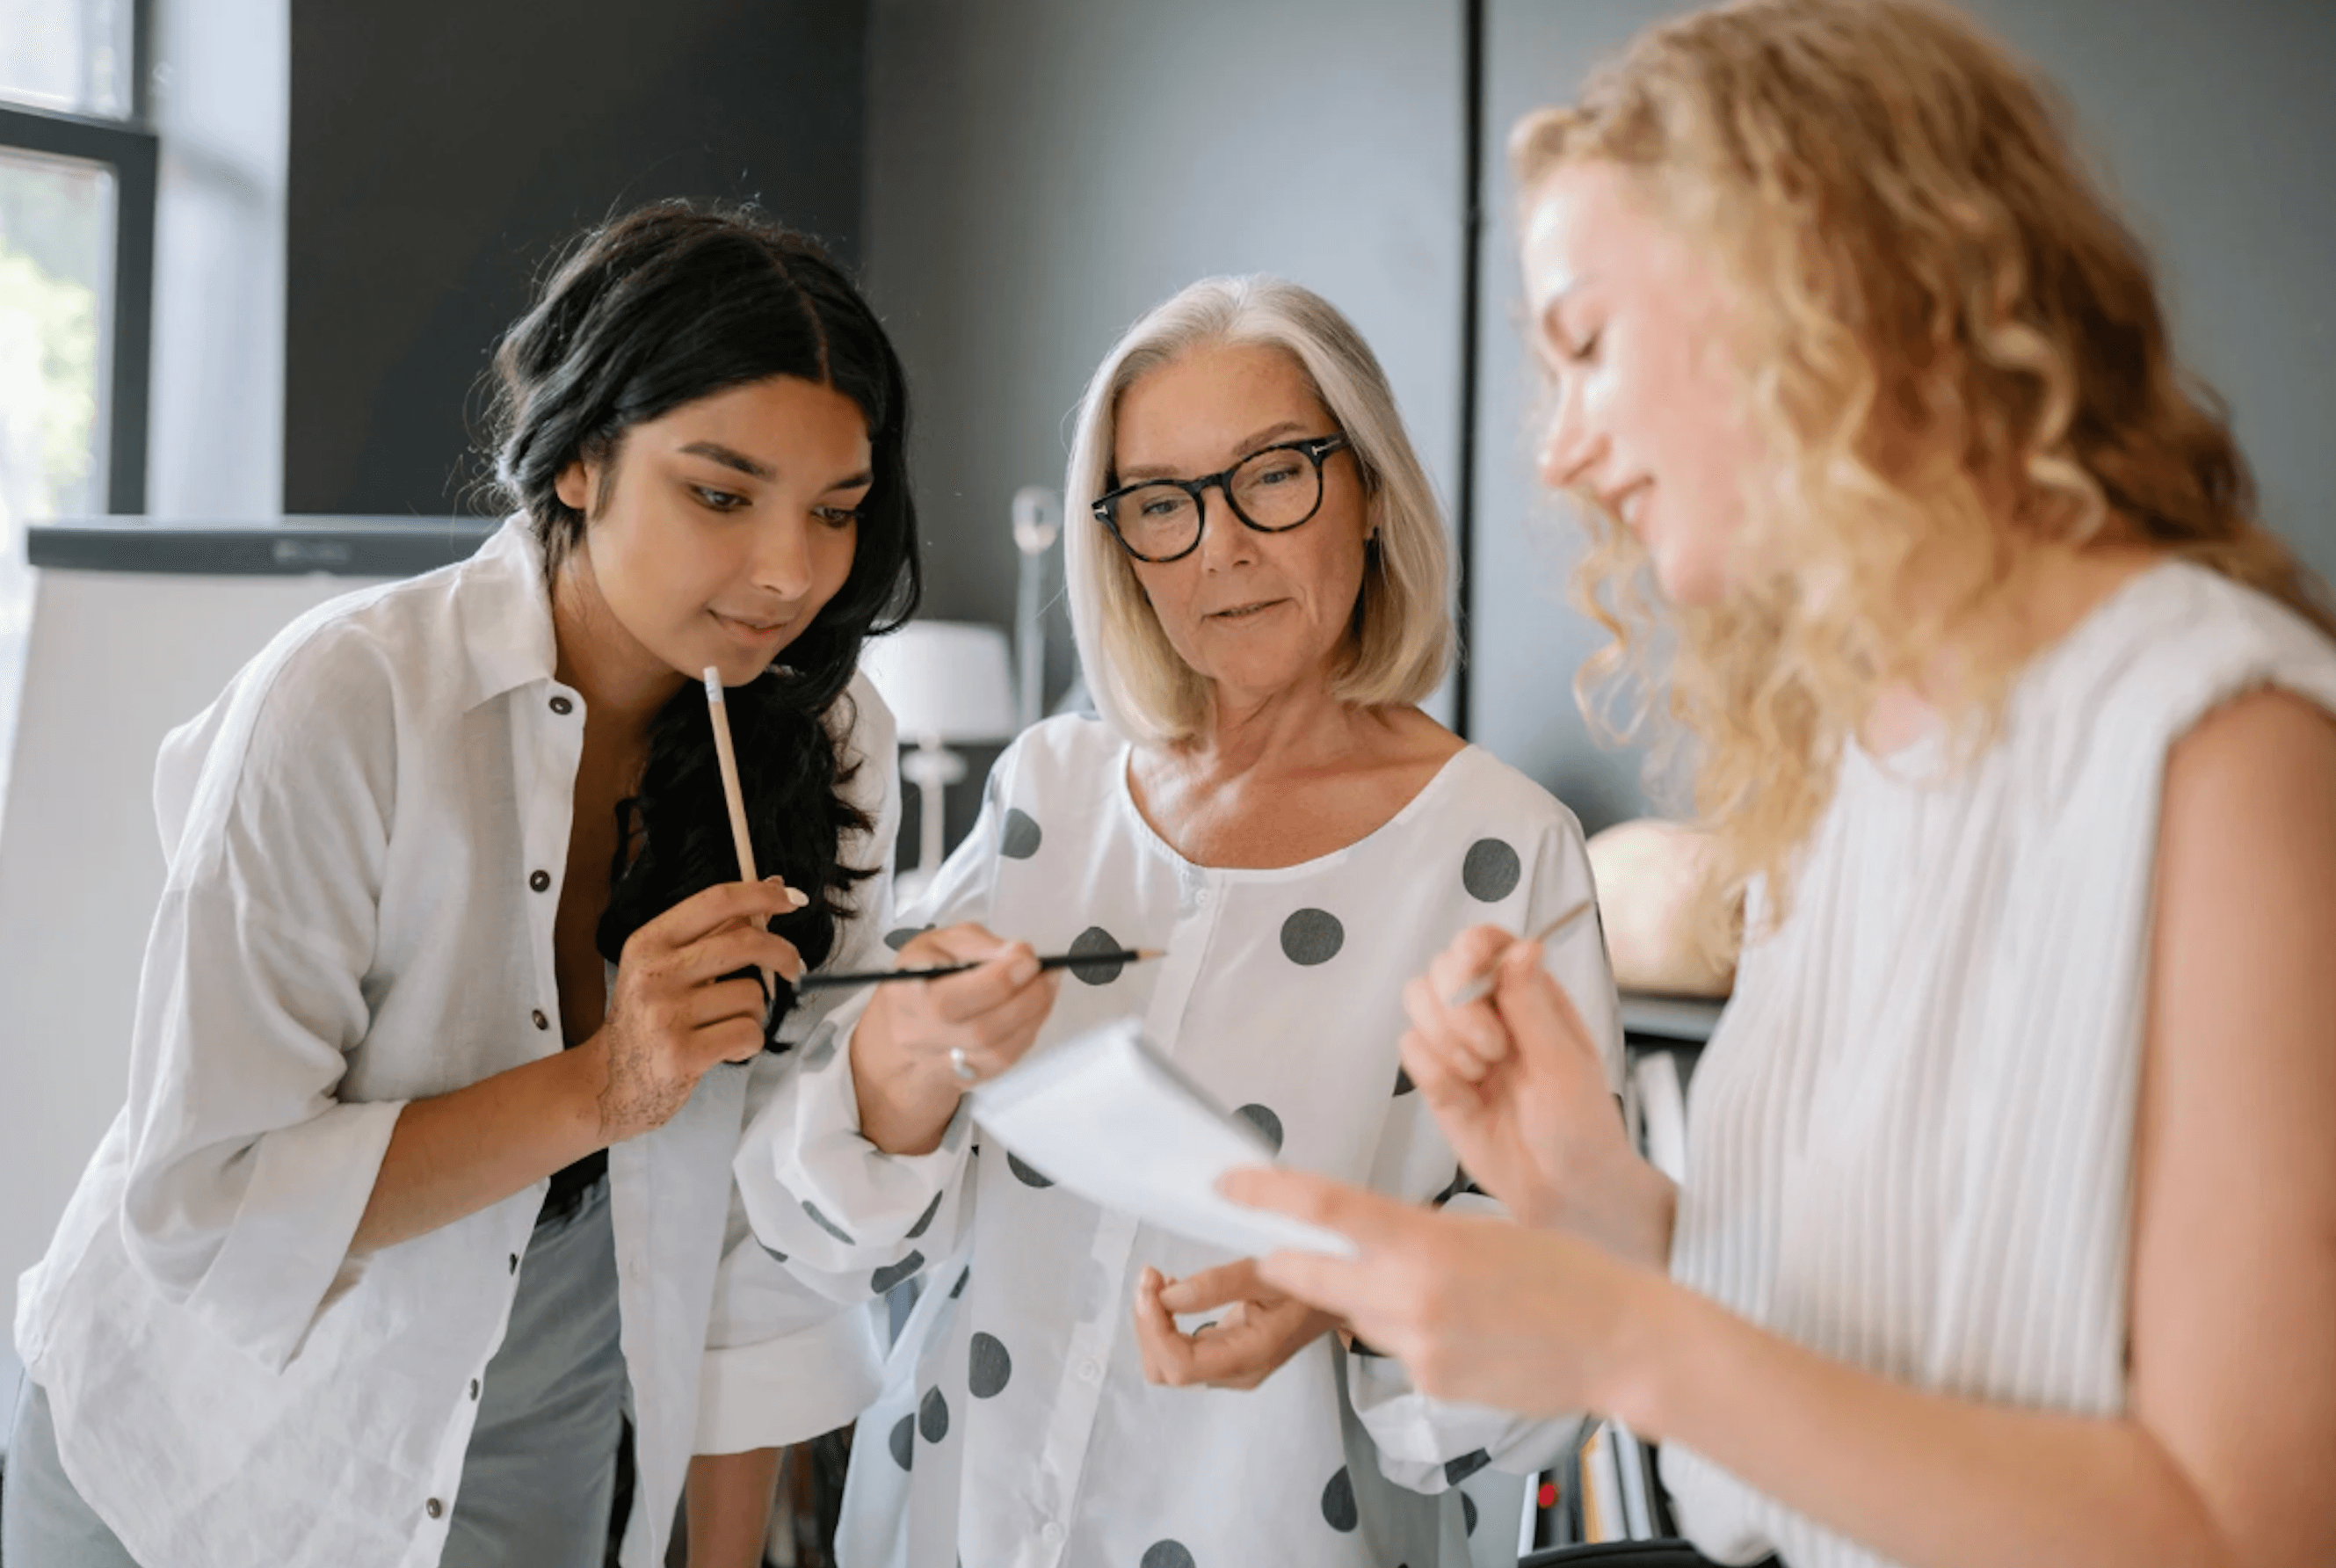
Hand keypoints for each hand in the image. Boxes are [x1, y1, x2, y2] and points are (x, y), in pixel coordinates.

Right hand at [589, 879, 805, 1144]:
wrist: (610, 1082)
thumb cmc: (647, 1020)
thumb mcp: (666, 966)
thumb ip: (716, 930)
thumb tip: (771, 886)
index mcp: (648, 943)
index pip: (715, 901)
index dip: (761, 895)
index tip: (793, 897)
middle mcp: (653, 974)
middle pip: (744, 942)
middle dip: (783, 953)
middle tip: (794, 967)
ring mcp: (666, 1016)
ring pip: (752, 995)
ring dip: (756, 1011)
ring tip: (729, 1024)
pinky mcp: (683, 1055)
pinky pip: (749, 1033)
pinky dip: (750, 1041)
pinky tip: (727, 1048)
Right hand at [849, 923, 1060, 1154]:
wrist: (904, 1026)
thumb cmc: (925, 977)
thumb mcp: (939, 943)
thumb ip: (978, 944)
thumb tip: (1017, 954)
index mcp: (904, 994)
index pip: (950, 999)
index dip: (998, 980)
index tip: (1028, 959)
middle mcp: (917, 1035)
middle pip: (979, 1031)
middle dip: (1025, 998)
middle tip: (1046, 972)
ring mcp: (941, 1062)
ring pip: (997, 1052)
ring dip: (1034, 1015)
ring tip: (1047, 985)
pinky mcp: (966, 1075)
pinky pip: (1006, 1061)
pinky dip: (1029, 1031)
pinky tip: (1036, 1008)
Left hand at [1133, 1261, 1338, 1390]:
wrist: (1339, 1296)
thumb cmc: (1311, 1283)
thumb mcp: (1270, 1273)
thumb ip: (1221, 1284)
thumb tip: (1168, 1295)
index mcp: (1249, 1357)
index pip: (1180, 1366)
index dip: (1153, 1328)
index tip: (1151, 1284)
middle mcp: (1235, 1372)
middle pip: (1166, 1370)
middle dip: (1147, 1325)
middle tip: (1151, 1277)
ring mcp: (1229, 1367)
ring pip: (1167, 1363)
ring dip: (1152, 1323)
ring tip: (1159, 1280)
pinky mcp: (1225, 1355)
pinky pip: (1179, 1351)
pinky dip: (1165, 1322)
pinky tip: (1174, 1290)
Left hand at [1222, 1166, 1673, 1424]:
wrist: (1621, 1341)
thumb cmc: (1569, 1276)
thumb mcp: (1482, 1230)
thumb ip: (1414, 1235)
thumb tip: (1366, 1237)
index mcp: (1425, 1241)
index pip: (1325, 1209)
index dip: (1266, 1195)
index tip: (1229, 1186)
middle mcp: (1411, 1296)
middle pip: (1313, 1273)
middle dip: (1289, 1261)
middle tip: (1278, 1247)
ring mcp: (1417, 1346)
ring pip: (1359, 1315)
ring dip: (1374, 1300)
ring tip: (1448, 1294)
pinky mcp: (1429, 1384)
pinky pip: (1397, 1351)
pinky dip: (1415, 1336)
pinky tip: (1467, 1330)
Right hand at [1401, 925, 1669, 1263]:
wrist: (1564, 1193)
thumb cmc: (1582, 1127)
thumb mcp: (1564, 1064)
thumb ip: (1533, 1005)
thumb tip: (1522, 946)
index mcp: (1530, 994)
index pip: (1485, 942)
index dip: (1470, 950)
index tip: (1474, 974)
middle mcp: (1491, 1011)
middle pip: (1441, 966)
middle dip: (1457, 1004)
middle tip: (1494, 1049)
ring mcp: (1460, 1043)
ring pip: (1416, 1000)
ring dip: (1444, 1036)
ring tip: (1481, 1073)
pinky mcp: (1438, 1079)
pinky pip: (1409, 1049)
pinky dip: (1432, 1070)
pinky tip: (1465, 1095)